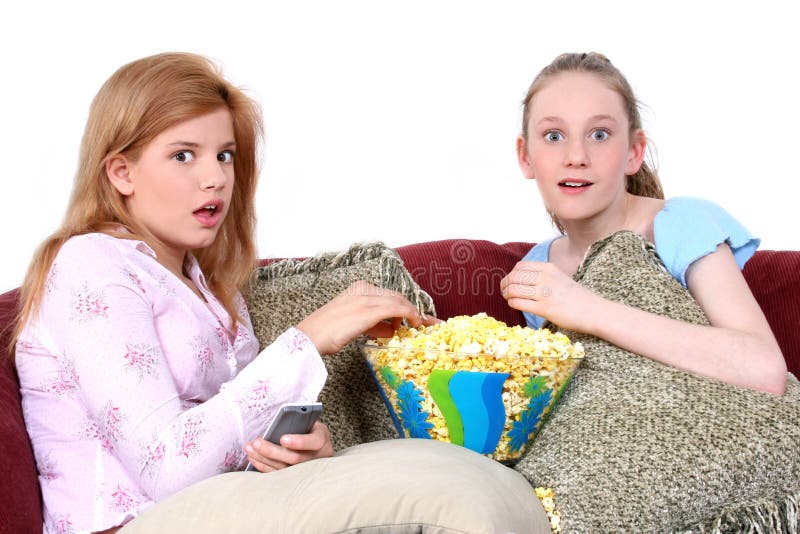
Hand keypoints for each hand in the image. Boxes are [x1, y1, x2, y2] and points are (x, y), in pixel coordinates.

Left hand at [244, 421, 333, 472]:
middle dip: (273, 451)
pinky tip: (253, 458)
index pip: (314, 442)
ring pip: (284, 469)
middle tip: (256, 442)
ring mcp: (306, 471)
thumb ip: (298, 423)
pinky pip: (278, 474)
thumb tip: (278, 426)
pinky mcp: (294, 478)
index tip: (283, 438)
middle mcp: (317, 459)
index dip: (299, 441)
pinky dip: (264, 466)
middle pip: (295, 458)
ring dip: (263, 458)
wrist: (315, 445)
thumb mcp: (308, 422)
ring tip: (249, 448)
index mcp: (322, 441)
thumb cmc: (308, 429)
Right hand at [297, 280, 438, 354]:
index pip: (389, 295)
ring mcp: (366, 298)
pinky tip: (415, 323)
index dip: (406, 306)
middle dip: (413, 309)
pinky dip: (410, 314)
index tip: (418, 316)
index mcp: (358, 289)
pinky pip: (397, 308)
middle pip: (397, 296)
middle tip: (426, 322)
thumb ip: (374, 324)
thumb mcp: (353, 324)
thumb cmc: (327, 334)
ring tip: (418, 326)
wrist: (309, 338)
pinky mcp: (369, 309)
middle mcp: (363, 289)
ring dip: (413, 313)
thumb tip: (392, 329)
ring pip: (399, 301)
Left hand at [500, 261, 598, 332]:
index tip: (509, 282)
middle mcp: (546, 278)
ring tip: (509, 299)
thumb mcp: (559, 277)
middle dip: (505, 285)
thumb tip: (519, 278)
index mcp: (549, 268)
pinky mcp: (544, 308)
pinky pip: (518, 303)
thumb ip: (542, 275)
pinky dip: (513, 304)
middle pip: (514, 277)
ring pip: (513, 290)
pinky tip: (515, 305)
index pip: (520, 267)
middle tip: (504, 292)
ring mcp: (545, 293)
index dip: (511, 275)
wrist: (594, 311)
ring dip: (507, 295)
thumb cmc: (576, 296)